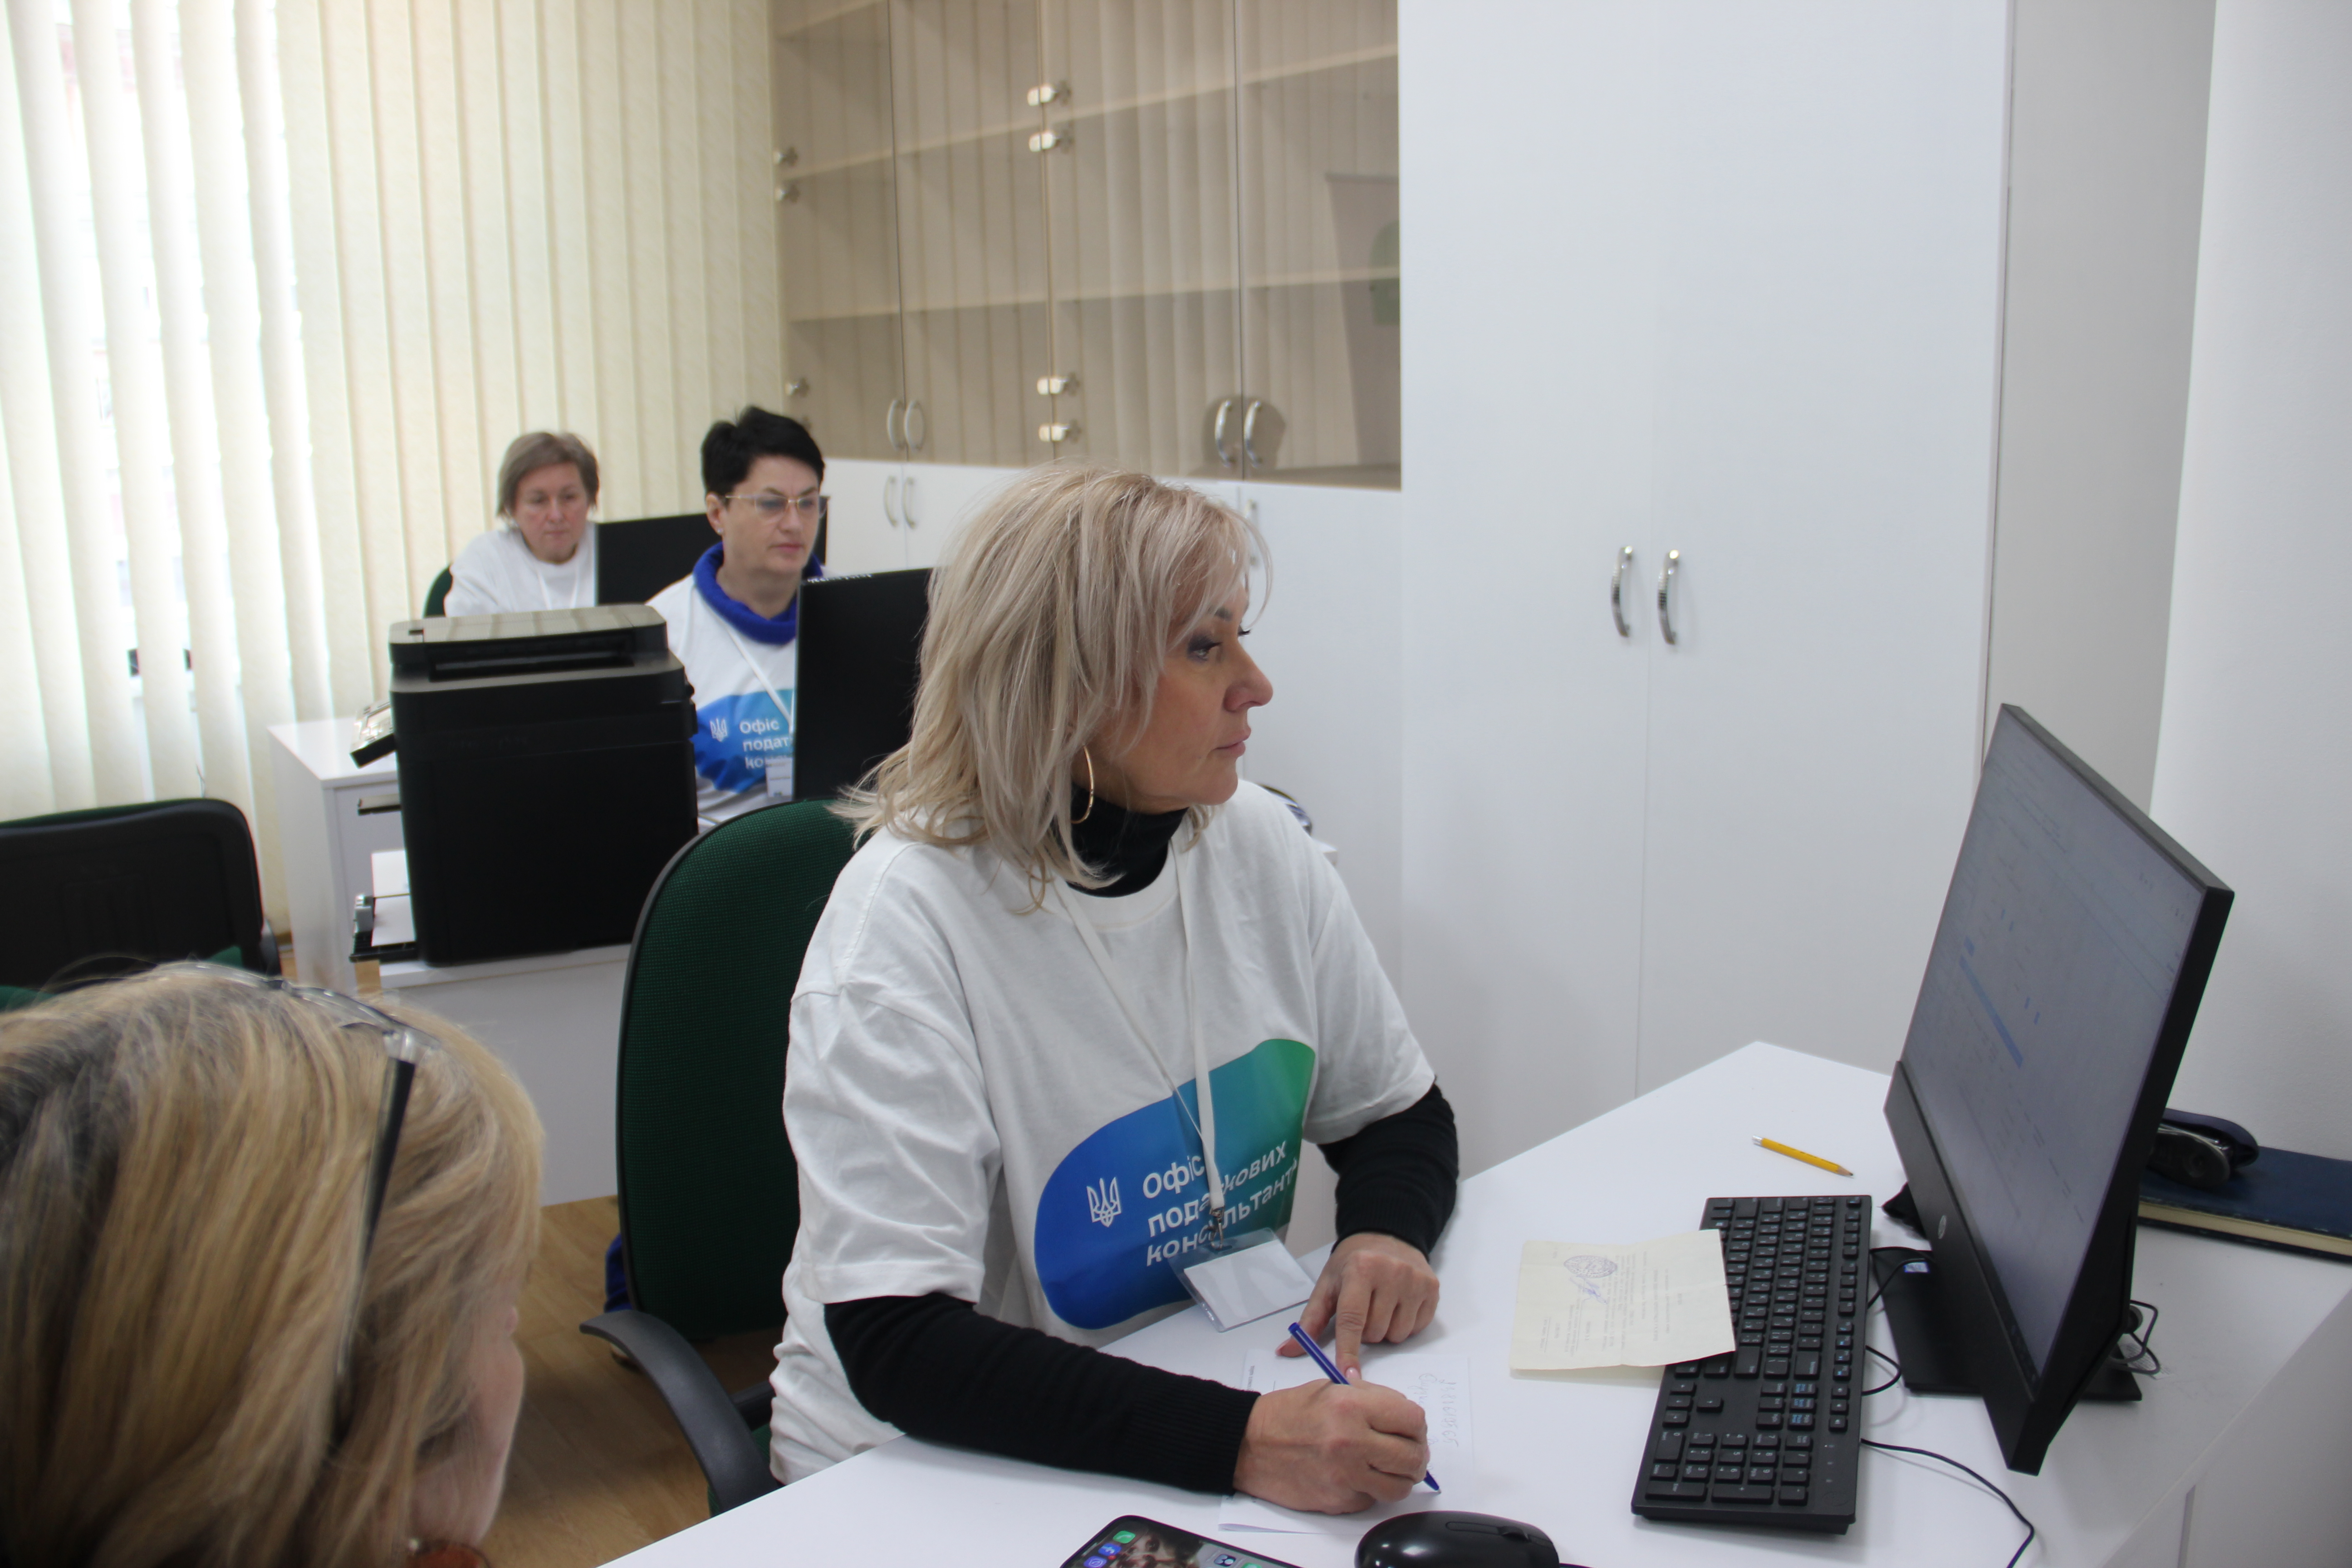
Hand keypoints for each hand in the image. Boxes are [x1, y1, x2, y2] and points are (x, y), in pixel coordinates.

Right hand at [1233, 1371, 1429, 1512]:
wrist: (1248, 1445)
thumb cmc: (1286, 1414)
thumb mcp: (1329, 1388)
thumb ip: (1370, 1397)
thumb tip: (1401, 1412)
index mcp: (1352, 1407)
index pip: (1412, 1419)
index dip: (1417, 1425)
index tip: (1412, 1428)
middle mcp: (1351, 1442)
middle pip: (1412, 1457)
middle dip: (1416, 1454)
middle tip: (1407, 1451)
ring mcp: (1345, 1476)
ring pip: (1399, 1487)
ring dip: (1399, 1478)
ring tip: (1387, 1467)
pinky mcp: (1337, 1500)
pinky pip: (1372, 1500)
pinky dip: (1371, 1490)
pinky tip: (1357, 1475)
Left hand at [1279, 1232, 1439, 1375]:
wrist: (1386, 1235)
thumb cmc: (1352, 1264)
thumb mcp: (1327, 1286)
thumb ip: (1309, 1321)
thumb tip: (1287, 1351)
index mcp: (1361, 1269)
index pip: (1352, 1319)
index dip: (1348, 1350)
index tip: (1347, 1374)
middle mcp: (1391, 1272)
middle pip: (1375, 1332)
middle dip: (1365, 1332)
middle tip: (1362, 1311)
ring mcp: (1415, 1280)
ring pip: (1397, 1335)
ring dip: (1385, 1330)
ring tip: (1380, 1307)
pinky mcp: (1432, 1288)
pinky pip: (1416, 1328)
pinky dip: (1404, 1324)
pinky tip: (1398, 1304)